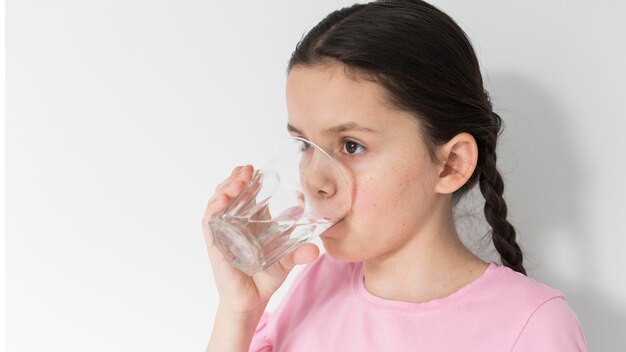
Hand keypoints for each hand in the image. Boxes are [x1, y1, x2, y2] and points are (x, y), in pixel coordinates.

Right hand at [201, 164, 319, 313]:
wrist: (252, 300)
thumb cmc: (266, 276)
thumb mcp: (287, 260)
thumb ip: (300, 253)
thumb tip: (316, 250)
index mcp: (250, 220)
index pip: (245, 192)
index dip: (246, 178)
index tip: (254, 168)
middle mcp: (234, 223)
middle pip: (229, 192)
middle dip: (235, 178)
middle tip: (246, 171)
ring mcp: (223, 232)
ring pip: (217, 203)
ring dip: (224, 189)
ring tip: (236, 182)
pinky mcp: (215, 245)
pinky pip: (209, 223)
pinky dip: (213, 210)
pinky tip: (220, 201)